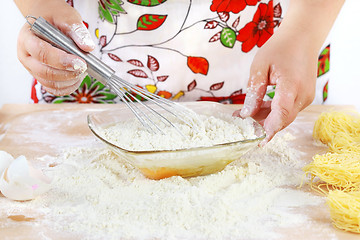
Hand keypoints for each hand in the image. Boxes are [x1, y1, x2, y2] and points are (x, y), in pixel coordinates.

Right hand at [16, 0, 94, 95]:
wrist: (47, 19)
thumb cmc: (54, 17)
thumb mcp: (66, 17)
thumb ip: (77, 31)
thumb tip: (88, 47)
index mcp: (27, 38)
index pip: (41, 53)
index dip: (61, 60)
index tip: (80, 62)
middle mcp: (26, 56)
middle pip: (44, 72)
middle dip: (68, 73)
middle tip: (84, 67)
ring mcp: (32, 68)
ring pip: (49, 83)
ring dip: (69, 81)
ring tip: (82, 70)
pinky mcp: (41, 77)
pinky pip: (53, 89)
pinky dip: (67, 87)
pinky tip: (77, 78)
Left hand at [234, 26, 318, 145]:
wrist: (302, 38)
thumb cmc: (279, 48)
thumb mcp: (260, 67)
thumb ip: (254, 92)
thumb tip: (246, 114)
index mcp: (291, 85)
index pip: (281, 114)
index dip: (269, 129)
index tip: (257, 140)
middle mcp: (303, 94)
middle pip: (282, 120)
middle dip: (261, 125)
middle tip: (241, 124)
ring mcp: (306, 97)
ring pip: (284, 117)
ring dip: (266, 119)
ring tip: (245, 116)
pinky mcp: (304, 97)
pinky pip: (288, 110)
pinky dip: (273, 112)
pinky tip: (258, 108)